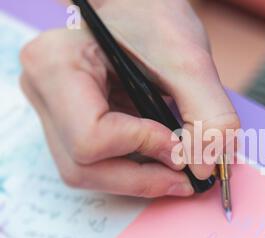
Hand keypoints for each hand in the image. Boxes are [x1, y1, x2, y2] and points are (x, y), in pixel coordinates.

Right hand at [20, 0, 238, 197]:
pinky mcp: (70, 124)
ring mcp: (53, 112)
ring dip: (138, 181)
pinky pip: (96, 166)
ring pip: (87, 174)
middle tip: (187, 178)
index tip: (180, 143)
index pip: (91, 137)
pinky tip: (161, 159)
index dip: (143, 146)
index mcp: (57, 65)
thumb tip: (205, 168)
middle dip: (142, 179)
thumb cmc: (156, 19)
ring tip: (178, 172)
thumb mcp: (189, 61)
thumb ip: (208, 114)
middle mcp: (44, 93)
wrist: (141, 9)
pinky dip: (133, 171)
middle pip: (83, 167)